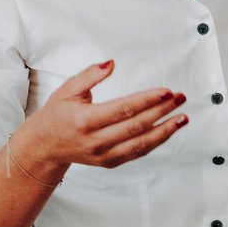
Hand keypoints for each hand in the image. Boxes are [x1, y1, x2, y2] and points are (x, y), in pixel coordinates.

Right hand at [20, 60, 187, 171]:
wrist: (45, 146)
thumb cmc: (57, 115)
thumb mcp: (67, 90)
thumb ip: (89, 75)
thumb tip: (111, 63)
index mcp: (84, 120)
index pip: (123, 109)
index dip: (147, 100)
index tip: (166, 91)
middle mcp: (95, 141)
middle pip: (136, 126)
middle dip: (162, 111)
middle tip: (180, 98)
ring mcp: (103, 155)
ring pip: (141, 144)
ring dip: (165, 130)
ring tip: (183, 117)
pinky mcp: (109, 162)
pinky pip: (137, 153)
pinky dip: (155, 141)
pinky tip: (168, 129)